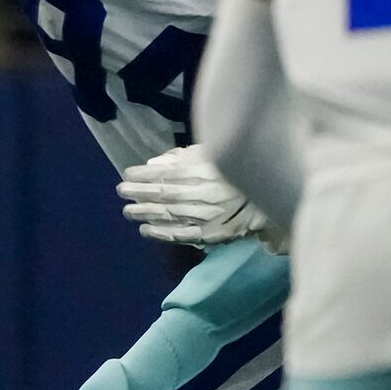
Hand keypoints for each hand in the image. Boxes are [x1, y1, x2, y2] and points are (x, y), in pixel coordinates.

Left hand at [117, 144, 273, 248]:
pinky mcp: (214, 234)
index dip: (142, 175)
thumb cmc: (234, 170)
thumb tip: (153, 164)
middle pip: (164, 194)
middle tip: (121, 192)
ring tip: (128, 211)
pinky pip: (182, 235)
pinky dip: (161, 234)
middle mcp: (205, 193)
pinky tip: (145, 230)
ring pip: (169, 215)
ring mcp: (209, 216)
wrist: (268, 193)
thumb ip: (182, 157)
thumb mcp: (211, 154)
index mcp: (205, 170)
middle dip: (138, 193)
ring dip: (144, 213)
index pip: (165, 173)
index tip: (126, 174)